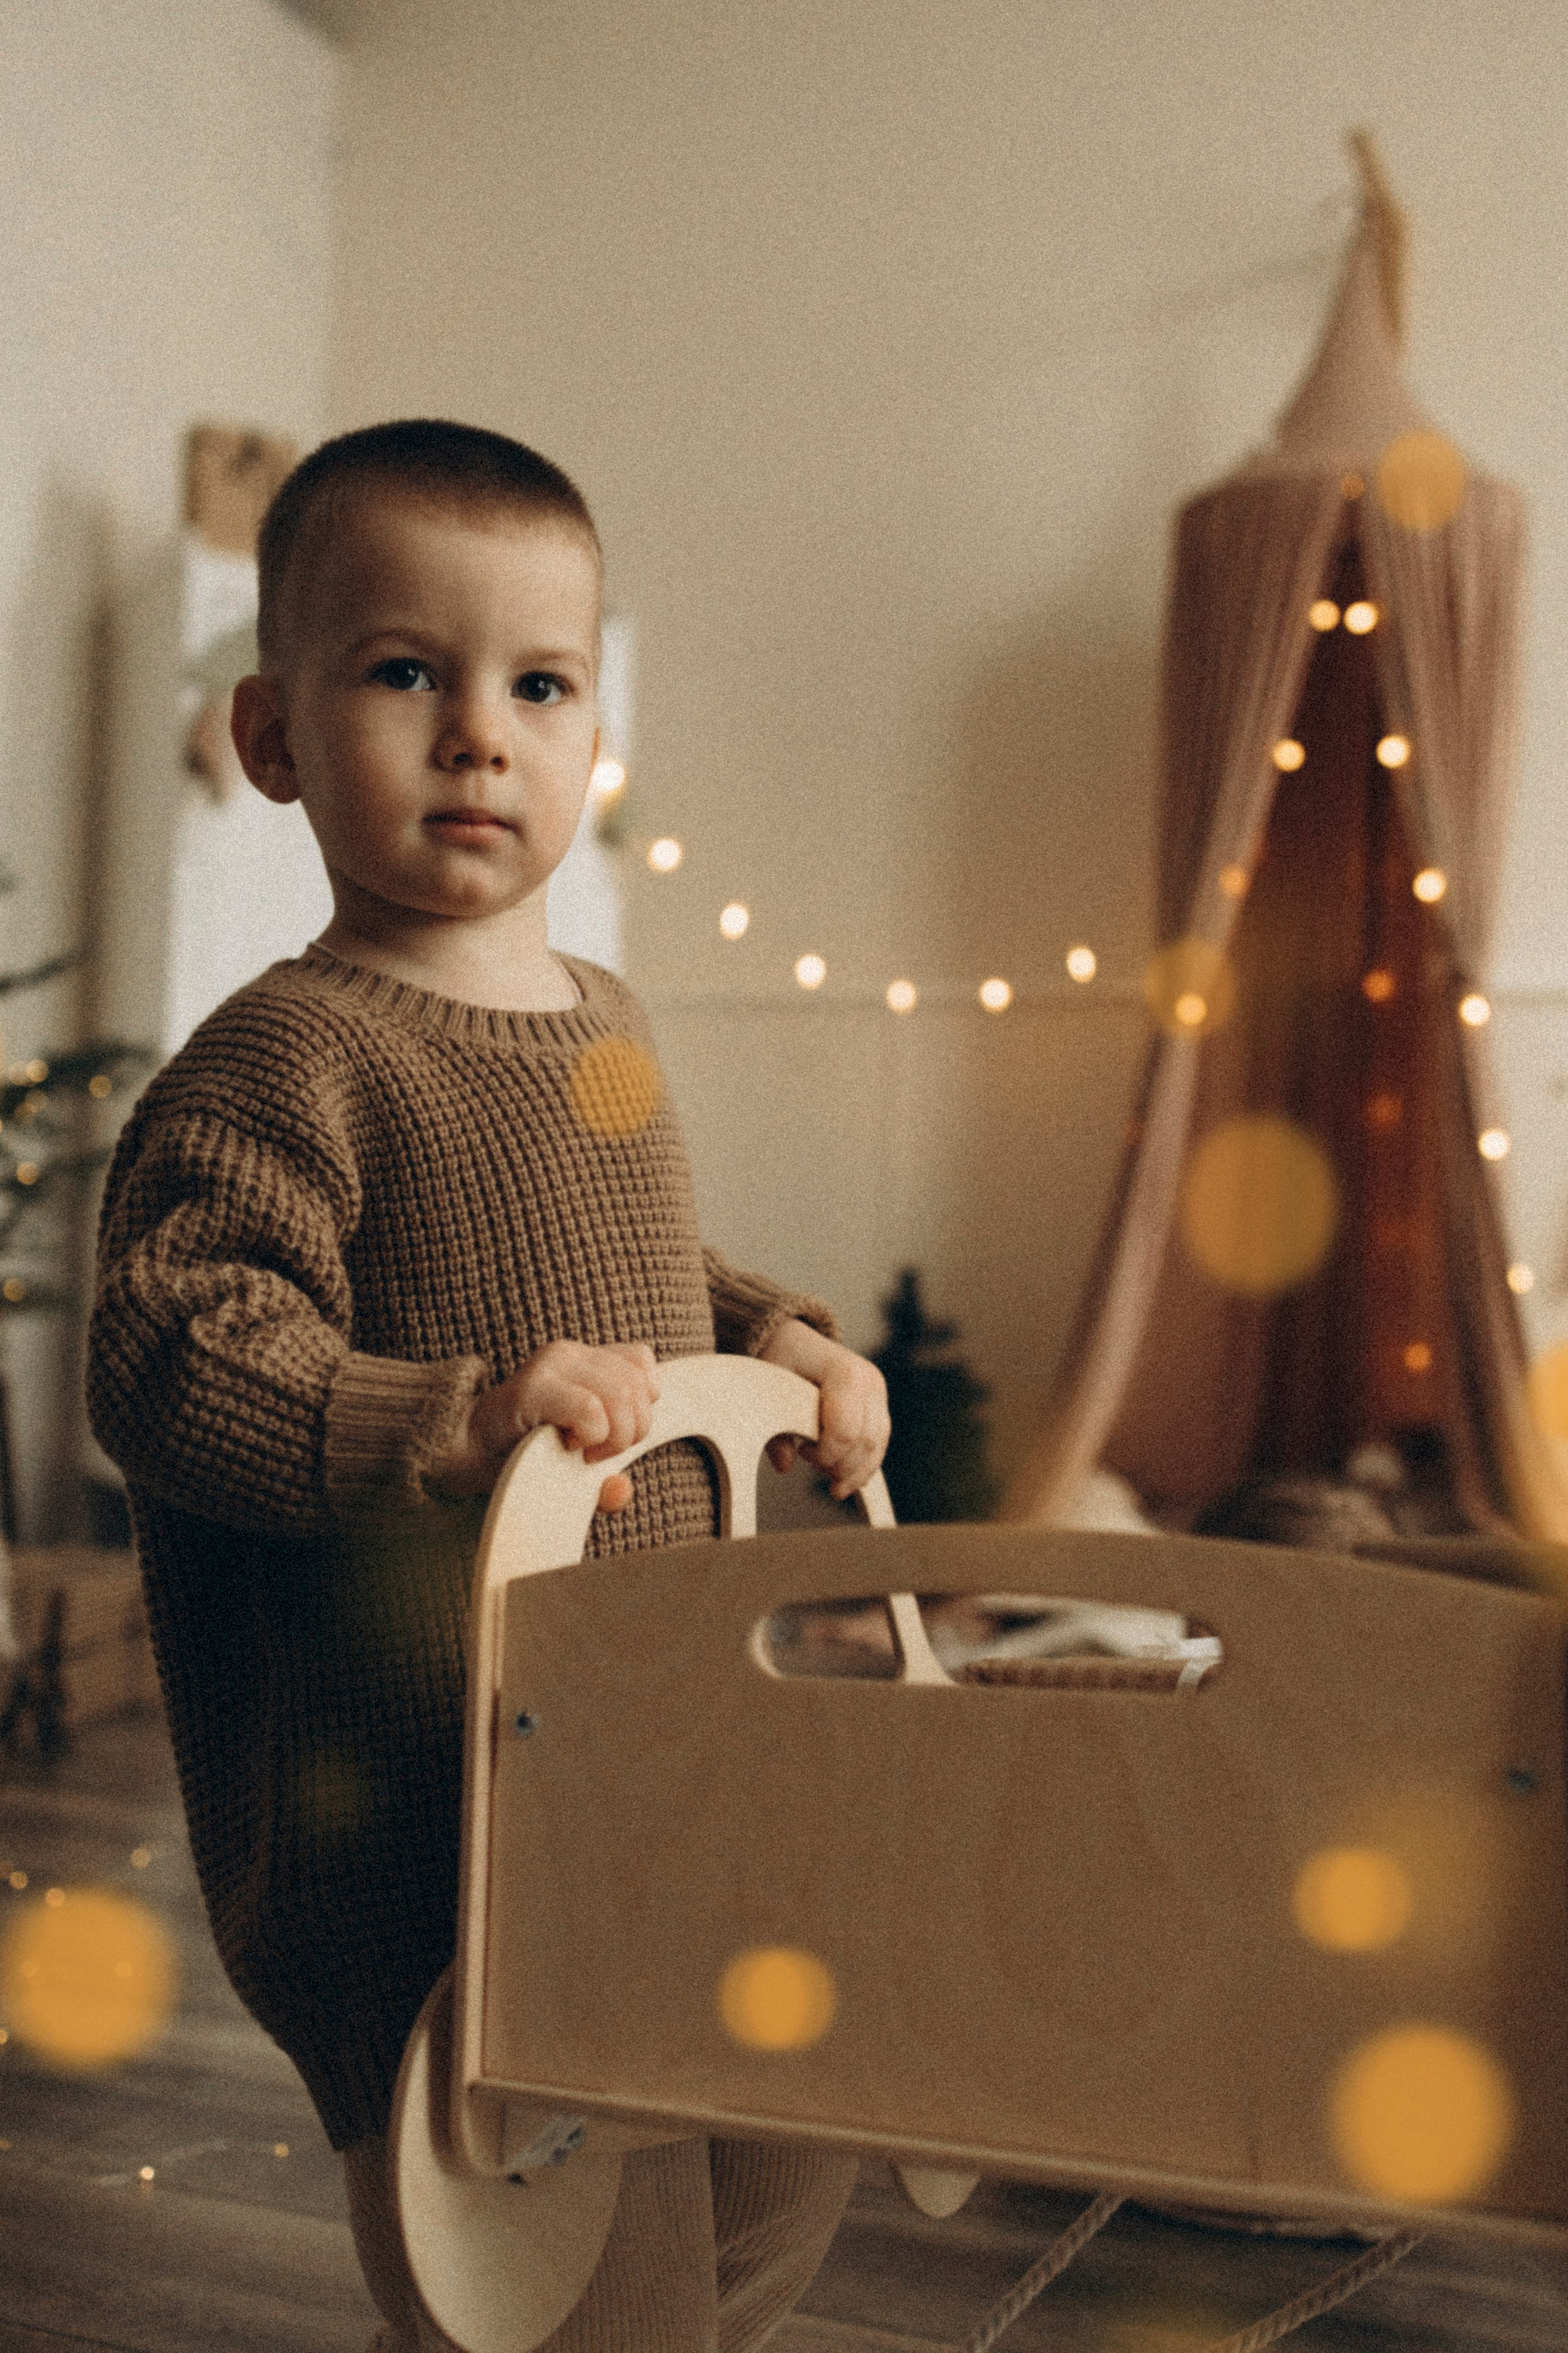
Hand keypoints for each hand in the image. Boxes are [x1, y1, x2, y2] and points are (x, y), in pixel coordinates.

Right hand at [432, 1340, 659, 1509]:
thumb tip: (621, 1491)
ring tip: (582, 1450)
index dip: (643, 1404)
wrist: (469, 1453)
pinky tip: (568, 1445)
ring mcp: (551, 1365)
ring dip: (612, 1437)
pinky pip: (591, 1409)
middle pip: (638, 1387)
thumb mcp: (579, 1459)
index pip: (643, 1363)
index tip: (614, 1433)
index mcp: (586, 1359)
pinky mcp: (532, 1387)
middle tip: (597, 1452)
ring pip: (622, 1396)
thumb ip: (608, 1475)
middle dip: (631, 1432)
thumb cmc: (527, 1452)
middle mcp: (570, 1353)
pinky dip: (591, 1436)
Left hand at [758, 1320, 889, 1500]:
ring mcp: (878, 1391)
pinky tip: (848, 1478)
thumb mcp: (768, 1388)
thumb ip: (775, 1429)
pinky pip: (880, 1440)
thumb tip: (784, 1466)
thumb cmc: (780, 1360)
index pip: (844, 1431)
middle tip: (818, 1473)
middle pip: (866, 1442)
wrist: (793, 1338)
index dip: (825, 1454)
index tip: (802, 1452)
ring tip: (835, 1486)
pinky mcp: (879, 1402)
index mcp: (845, 1373)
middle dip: (843, 1468)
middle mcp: (869, 1380)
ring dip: (858, 1472)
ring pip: (878, 1444)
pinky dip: (866, 1463)